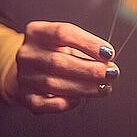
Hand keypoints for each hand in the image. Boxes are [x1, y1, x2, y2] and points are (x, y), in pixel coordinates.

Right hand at [5, 21, 119, 113]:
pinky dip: (65, 103)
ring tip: (105, 87)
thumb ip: (85, 46)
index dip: (88, 43)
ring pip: (54, 84)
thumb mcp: (66, 40)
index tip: (109, 53)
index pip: (63, 33)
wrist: (31, 68)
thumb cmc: (56, 51)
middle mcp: (27, 53)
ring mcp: (24, 76)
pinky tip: (79, 99)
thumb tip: (107, 60)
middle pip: (59, 61)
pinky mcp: (26, 97)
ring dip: (85, 88)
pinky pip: (45, 104)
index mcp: (37, 32)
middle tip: (112, 73)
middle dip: (90, 69)